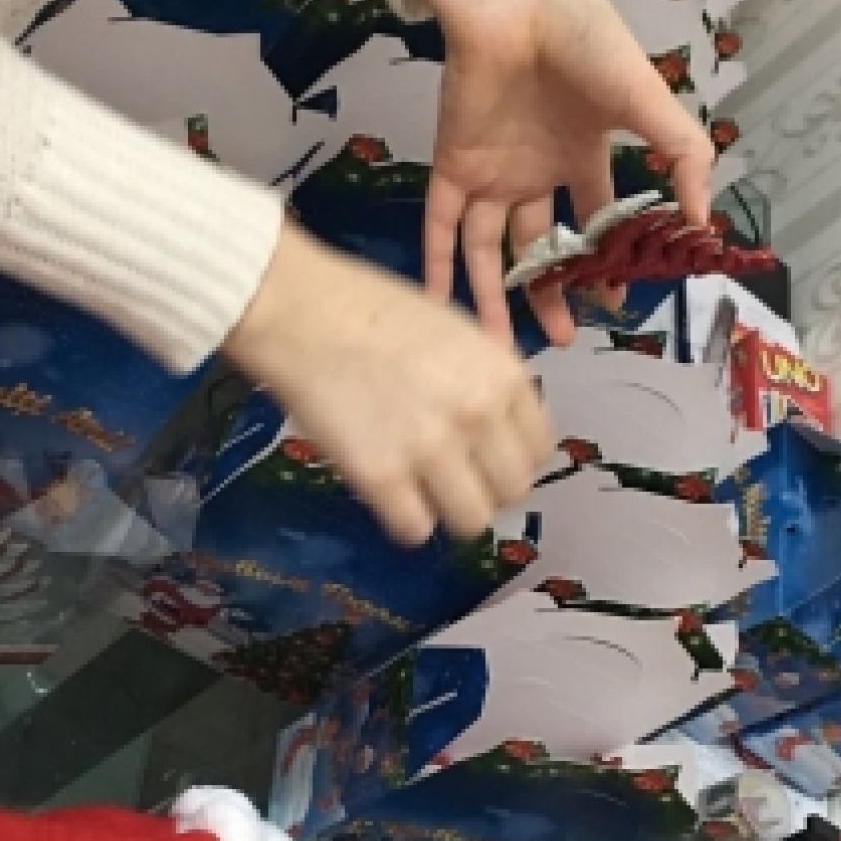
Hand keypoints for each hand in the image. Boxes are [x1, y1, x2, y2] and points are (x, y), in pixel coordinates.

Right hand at [222, 220, 552, 545]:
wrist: (303, 311)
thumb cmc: (375, 310)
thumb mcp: (458, 332)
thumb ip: (488, 383)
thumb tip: (499, 433)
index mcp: (504, 376)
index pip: (537, 450)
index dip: (510, 456)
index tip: (485, 455)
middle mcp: (479, 416)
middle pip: (511, 492)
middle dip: (484, 488)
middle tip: (451, 476)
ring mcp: (431, 450)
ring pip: (471, 522)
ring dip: (448, 511)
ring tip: (421, 490)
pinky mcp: (382, 478)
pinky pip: (415, 531)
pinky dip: (404, 520)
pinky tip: (388, 495)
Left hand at [416, 0, 715, 344]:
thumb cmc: (584, 40)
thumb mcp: (649, 101)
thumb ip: (682, 157)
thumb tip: (703, 222)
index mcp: (582, 153)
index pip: (594, 220)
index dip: (605, 261)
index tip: (616, 304)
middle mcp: (535, 170)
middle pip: (541, 247)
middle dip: (552, 293)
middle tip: (562, 339)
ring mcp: (492, 171)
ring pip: (490, 252)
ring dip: (496, 299)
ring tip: (504, 349)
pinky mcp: (451, 166)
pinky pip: (441, 228)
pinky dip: (438, 267)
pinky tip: (441, 311)